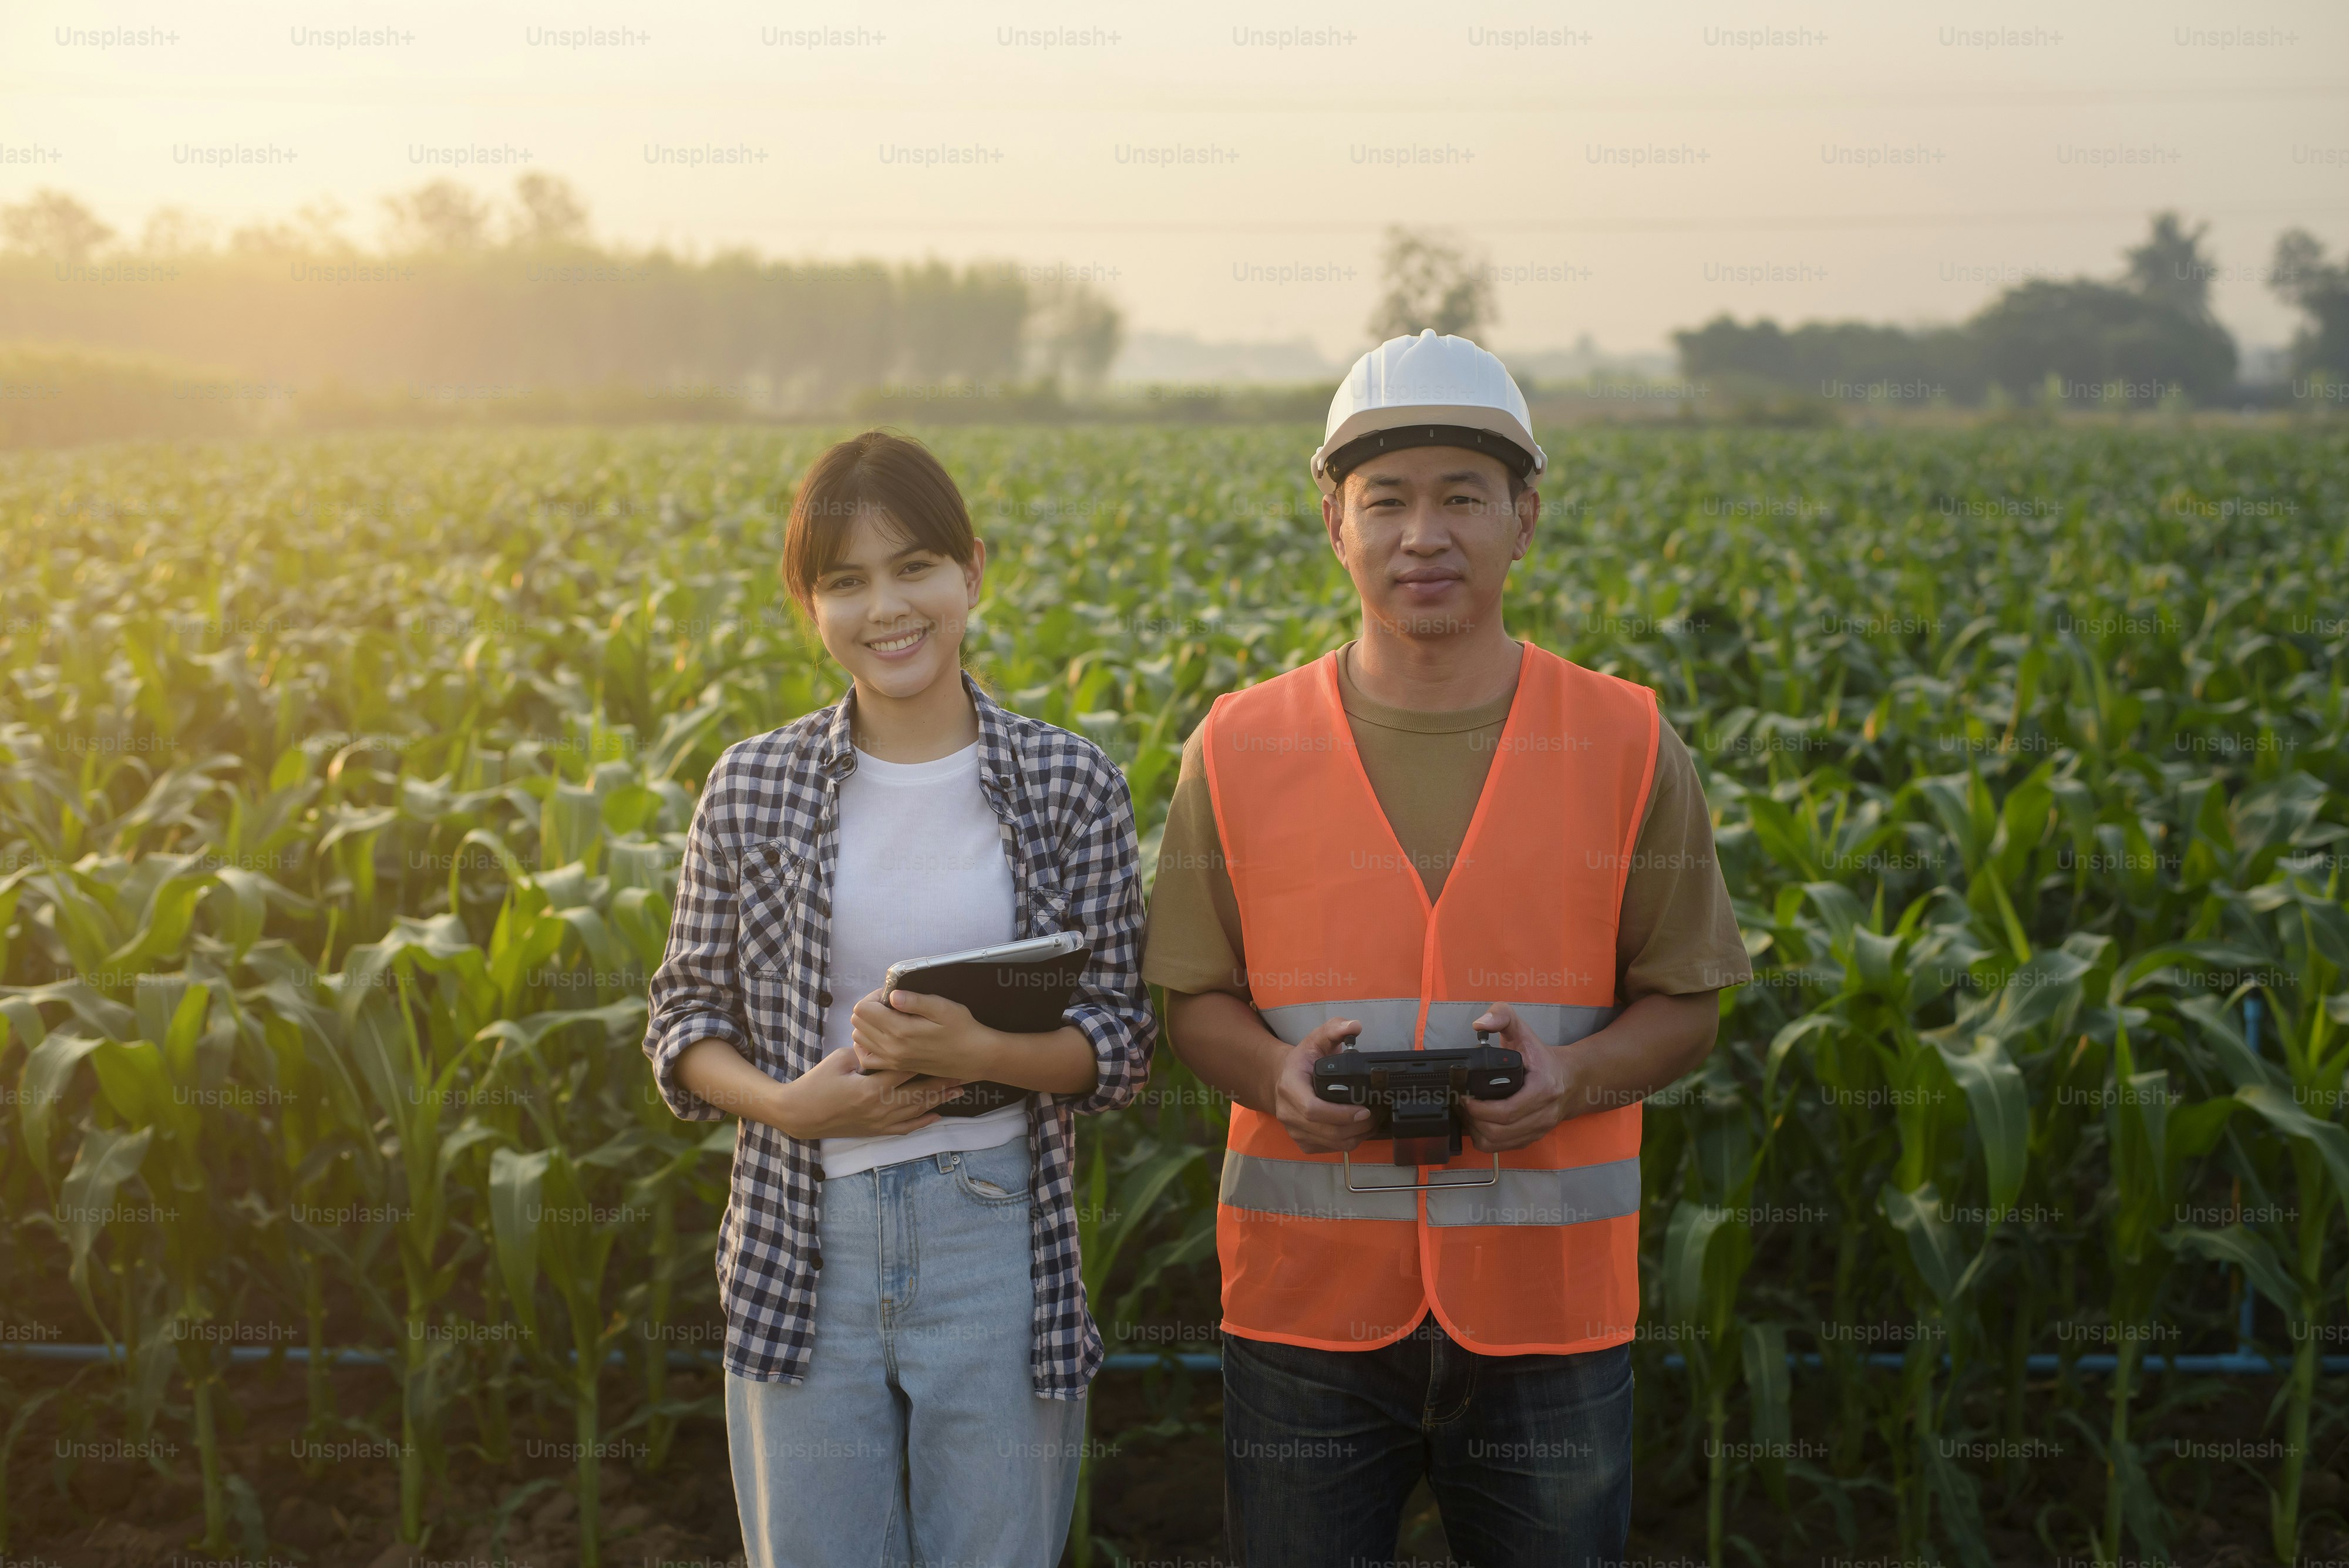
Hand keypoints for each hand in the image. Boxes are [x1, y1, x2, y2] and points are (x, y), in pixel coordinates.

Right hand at [773, 1045, 965, 1139]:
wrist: (800, 1114)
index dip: (929, 1061)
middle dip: (943, 1082)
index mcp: (871, 1087)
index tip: (947, 1051)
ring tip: (959, 1091)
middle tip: (965, 1072)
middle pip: (920, 1092)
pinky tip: (938, 1116)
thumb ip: (867, 1054)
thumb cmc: (817, 1083)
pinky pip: (904, 1128)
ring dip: (939, 1100)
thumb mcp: (840, 1061)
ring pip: (916, 1110)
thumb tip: (887, 1046)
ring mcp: (879, 1121)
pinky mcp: (875, 1130)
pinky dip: (922, 1122)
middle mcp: (880, 1107)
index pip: (907, 1070)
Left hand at [850, 987, 995, 1079]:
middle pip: (857, 1022)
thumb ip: (914, 1000)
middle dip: (869, 1008)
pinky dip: (867, 1044)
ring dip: (868, 1024)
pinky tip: (881, 1036)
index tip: (891, 995)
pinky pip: (866, 1057)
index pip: (863, 1008)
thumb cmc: (961, 1029)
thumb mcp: (942, 1007)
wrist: (974, 1056)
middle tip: (890, 1005)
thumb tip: (891, 995)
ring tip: (888, 1018)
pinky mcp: (895, 1067)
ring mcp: (891, 1060)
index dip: (874, 996)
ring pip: (858, 1037)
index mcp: (900, 1030)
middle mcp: (891, 1048)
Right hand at [1268, 1018, 1377, 1154]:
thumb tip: (1355, 1025)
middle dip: (1358, 1127)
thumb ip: (1334, 1029)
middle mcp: (1289, 1113)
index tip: (1364, 1109)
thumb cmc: (1302, 1061)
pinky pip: (1331, 1149)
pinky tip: (1359, 1129)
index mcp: (1289, 1088)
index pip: (1313, 1109)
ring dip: (1357, 1136)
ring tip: (1373, 1122)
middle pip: (1328, 1131)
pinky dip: (1349, 1141)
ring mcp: (1295, 1131)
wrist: (1280, 1080)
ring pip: (1333, 1144)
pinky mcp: (1303, 1143)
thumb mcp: (1316, 1039)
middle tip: (1377, 1115)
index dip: (1341, 1114)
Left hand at [1460, 1001, 1573, 1152]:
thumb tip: (1479, 1023)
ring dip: (1476, 1132)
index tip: (1463, 1097)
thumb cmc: (1541, 1057)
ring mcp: (1539, 1130)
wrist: (1571, 1079)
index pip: (1505, 1112)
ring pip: (1498, 1144)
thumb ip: (1502, 1016)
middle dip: (1472, 1120)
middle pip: (1498, 1132)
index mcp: (1542, 1090)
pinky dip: (1486, 1139)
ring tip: (1467, 1114)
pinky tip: (1478, 1123)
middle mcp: (1543, 1115)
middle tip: (1461, 1105)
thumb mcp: (1523, 1030)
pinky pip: (1503, 1148)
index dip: (1478, 1109)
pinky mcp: (1532, 1138)